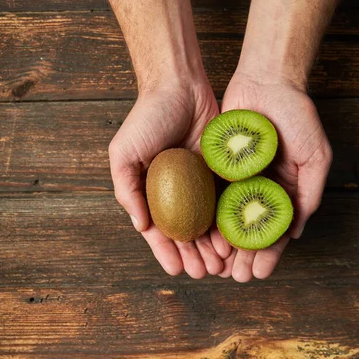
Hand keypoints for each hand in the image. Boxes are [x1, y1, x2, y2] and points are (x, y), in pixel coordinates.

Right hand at [109, 82, 231, 277]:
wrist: (179, 85)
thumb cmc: (146, 117)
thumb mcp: (123, 152)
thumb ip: (127, 189)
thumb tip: (140, 226)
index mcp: (149, 189)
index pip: (157, 229)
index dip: (165, 252)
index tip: (175, 271)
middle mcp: (173, 190)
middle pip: (184, 231)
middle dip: (192, 255)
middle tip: (203, 273)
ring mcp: (197, 182)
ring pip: (206, 221)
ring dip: (212, 245)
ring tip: (221, 264)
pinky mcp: (219, 170)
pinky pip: (224, 201)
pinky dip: (228, 222)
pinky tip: (235, 238)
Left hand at [216, 72, 332, 281]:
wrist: (266, 80)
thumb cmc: (297, 115)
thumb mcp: (316, 155)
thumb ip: (310, 192)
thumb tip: (297, 232)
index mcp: (285, 189)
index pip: (275, 229)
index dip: (268, 253)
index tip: (258, 274)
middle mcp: (259, 187)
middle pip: (248, 229)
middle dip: (242, 255)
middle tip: (233, 277)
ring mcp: (237, 177)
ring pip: (226, 217)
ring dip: (221, 242)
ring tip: (213, 265)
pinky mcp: (217, 165)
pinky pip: (210, 194)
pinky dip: (206, 215)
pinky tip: (199, 234)